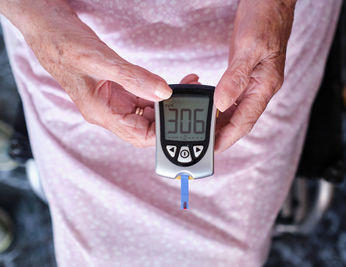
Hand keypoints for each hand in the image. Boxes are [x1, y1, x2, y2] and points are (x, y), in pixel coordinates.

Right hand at [0, 0, 172, 146]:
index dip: (163, 131)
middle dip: (170, 115)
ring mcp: (112, 100)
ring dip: (167, 102)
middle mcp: (108, 111)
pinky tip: (171, 83)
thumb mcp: (100, 60)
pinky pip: (141, 96)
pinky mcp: (115, 89)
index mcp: (101, 113)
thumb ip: (132, 77)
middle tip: (190, 98)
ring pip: (146, 110)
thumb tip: (163, 92)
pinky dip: (157, 91)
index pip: (139, 135)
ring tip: (186, 86)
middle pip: (146, 126)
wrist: (47, 28)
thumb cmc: (63, 44)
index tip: (182, 116)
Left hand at [214, 0, 295, 151]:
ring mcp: (256, 83)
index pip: (245, 121)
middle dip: (223, 134)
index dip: (228, 137)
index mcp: (266, 86)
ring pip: (238, 112)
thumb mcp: (249, 48)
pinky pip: (236, 99)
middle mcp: (262, 88)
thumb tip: (221, 104)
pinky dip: (223, 108)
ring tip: (204, 132)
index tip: (212, 148)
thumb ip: (236, 78)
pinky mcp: (249, 76)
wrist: (271, 3)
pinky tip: (212, 111)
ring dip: (222, 123)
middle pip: (241, 120)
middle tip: (203, 144)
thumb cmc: (264, 21)